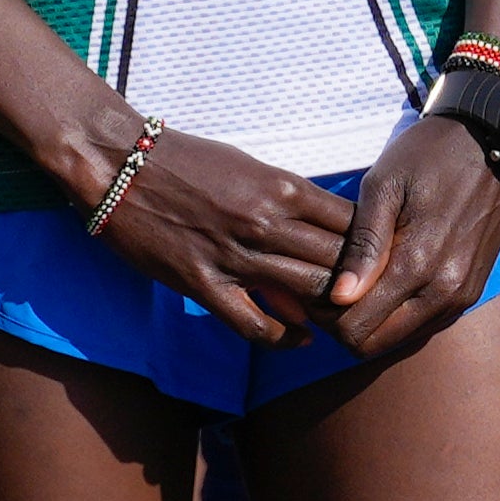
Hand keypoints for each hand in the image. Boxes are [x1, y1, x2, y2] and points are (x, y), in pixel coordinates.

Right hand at [80, 107, 350, 342]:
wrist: (117, 162)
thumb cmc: (183, 159)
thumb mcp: (246, 166)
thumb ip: (286, 198)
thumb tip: (322, 229)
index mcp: (282, 188)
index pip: (353, 226)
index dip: (375, 250)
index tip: (382, 266)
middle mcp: (266, 222)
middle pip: (340, 264)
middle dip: (361, 286)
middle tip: (373, 304)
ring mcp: (236, 255)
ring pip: (308, 295)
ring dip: (330, 313)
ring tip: (343, 324)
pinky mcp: (204, 283)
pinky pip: (257, 326)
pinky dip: (285, 339)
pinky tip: (300, 341)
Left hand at [325, 109, 499, 361]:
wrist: (495, 143)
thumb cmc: (430, 155)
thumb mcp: (384, 186)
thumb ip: (363, 244)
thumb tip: (340, 296)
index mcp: (418, 265)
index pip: (357, 327)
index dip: (324, 314)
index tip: (311, 283)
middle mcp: (444, 292)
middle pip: (374, 344)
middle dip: (342, 323)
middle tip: (326, 284)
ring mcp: (461, 295)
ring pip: (398, 338)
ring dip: (370, 320)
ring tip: (352, 278)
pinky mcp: (470, 291)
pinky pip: (423, 322)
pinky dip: (396, 312)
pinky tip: (382, 277)